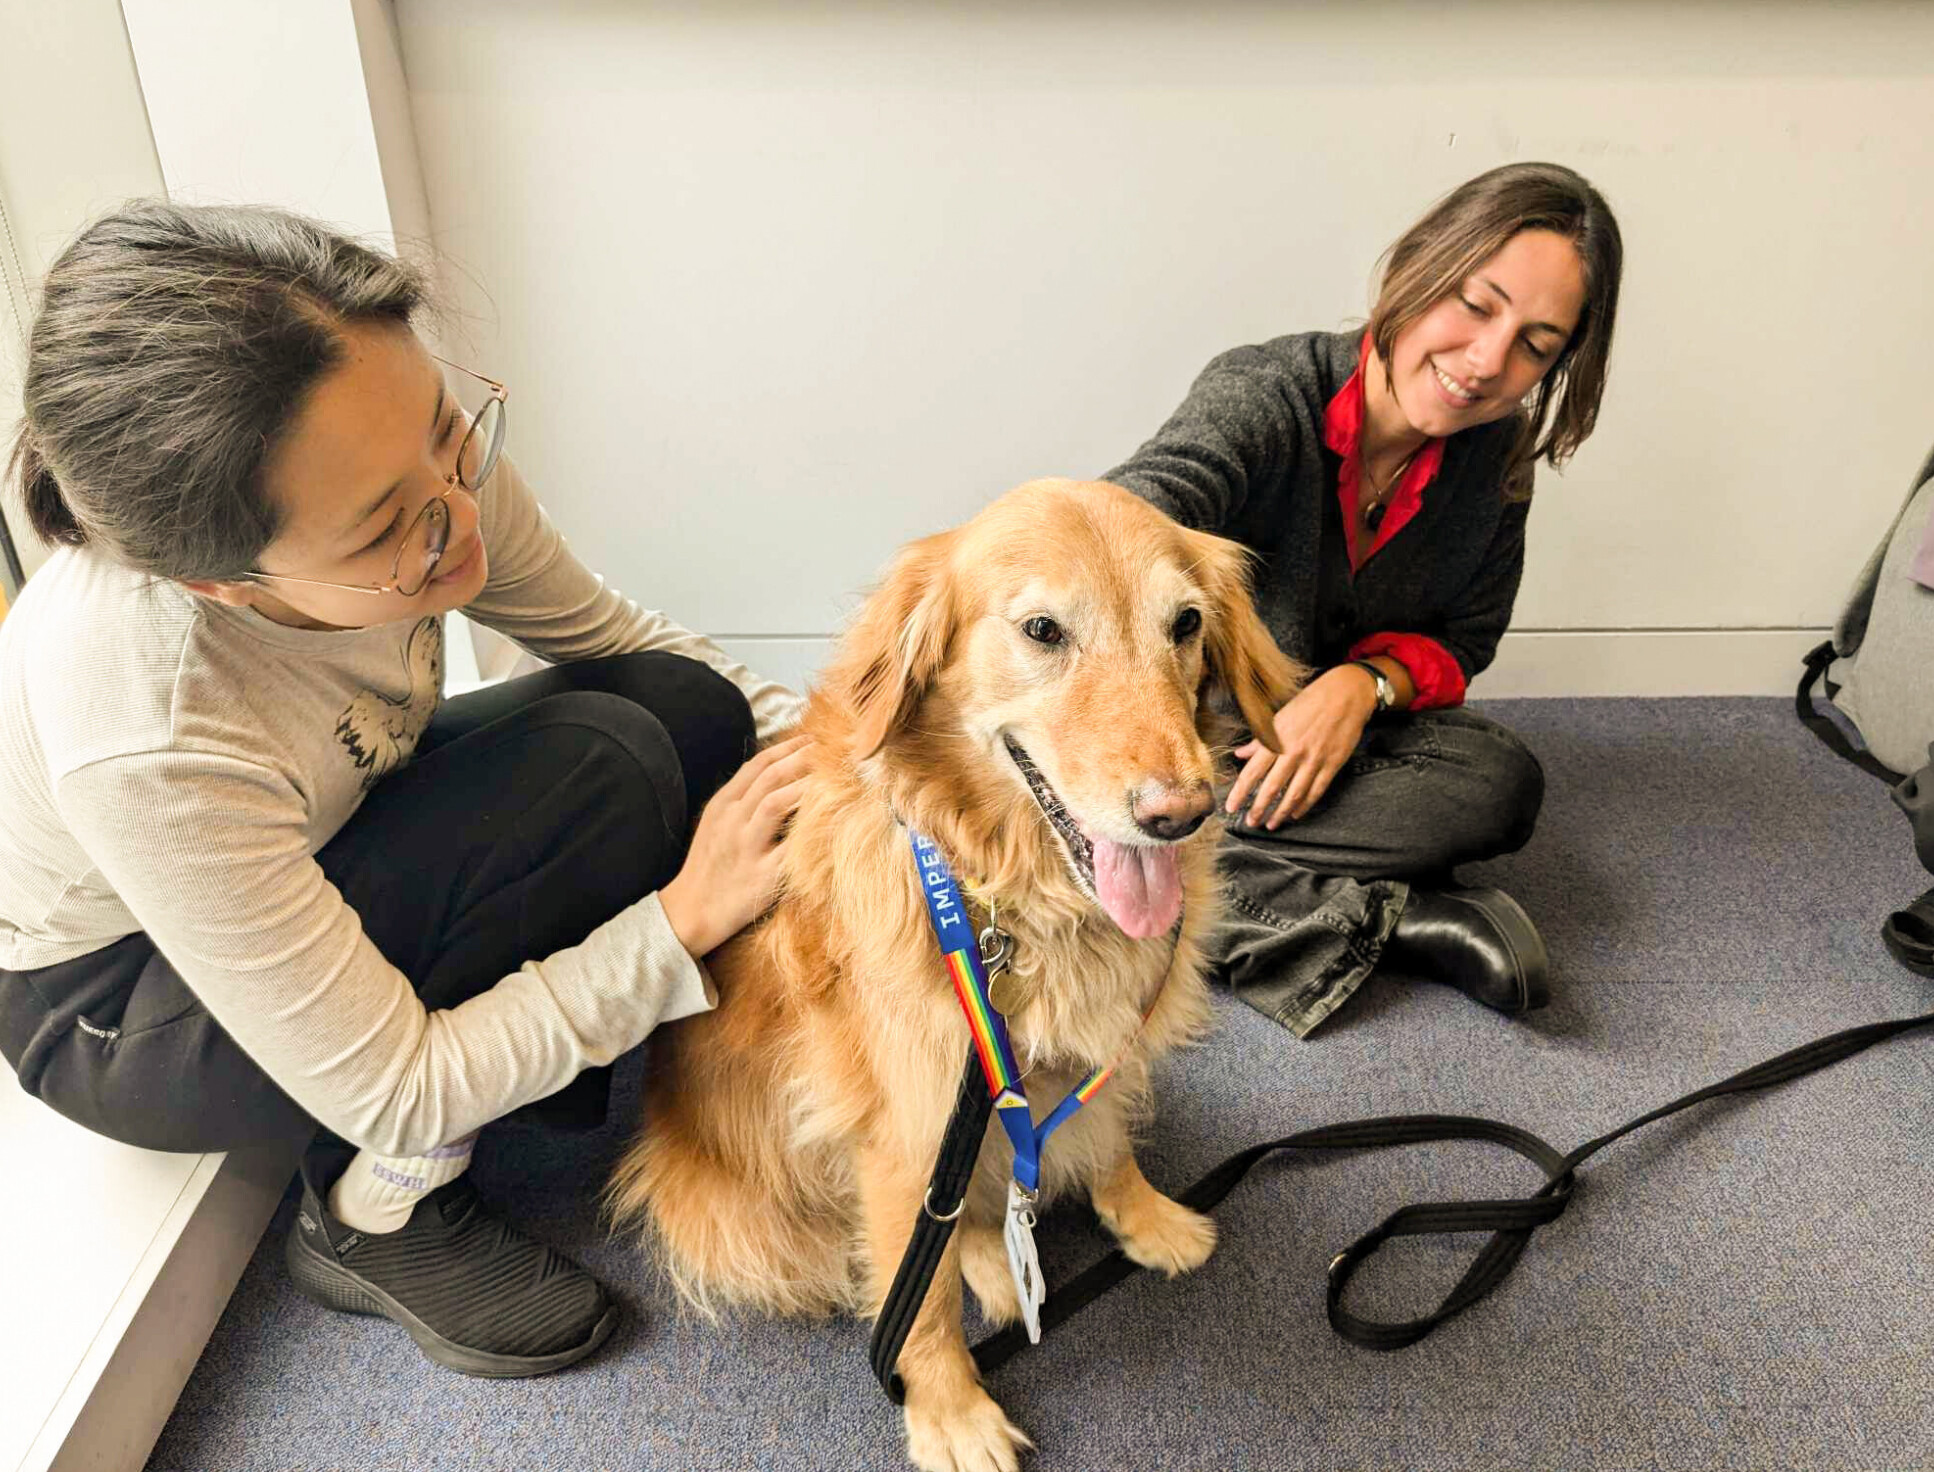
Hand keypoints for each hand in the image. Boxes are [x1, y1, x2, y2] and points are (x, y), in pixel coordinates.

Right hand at [659, 735, 811, 958]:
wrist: (691, 911)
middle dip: (803, 758)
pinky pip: (790, 848)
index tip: (812, 740)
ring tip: (834, 778)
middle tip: (832, 750)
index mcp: (723, 805)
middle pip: (770, 777)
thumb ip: (742, 799)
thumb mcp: (716, 824)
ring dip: (807, 786)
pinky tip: (832, 822)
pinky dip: (811, 832)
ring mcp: (746, 847)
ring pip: (776, 803)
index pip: (757, 765)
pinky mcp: (762, 876)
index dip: (788, 749)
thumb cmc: (709, 866)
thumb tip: (779, 775)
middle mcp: (733, 820)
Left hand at [1225, 667, 1376, 828]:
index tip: (1231, 807)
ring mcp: (1314, 759)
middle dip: (1258, 809)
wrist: (1345, 695)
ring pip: (1294, 794)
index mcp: (1276, 739)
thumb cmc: (1310, 702)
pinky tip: (1295, 814)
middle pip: (1271, 788)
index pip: (1252, 772)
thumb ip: (1260, 740)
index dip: (1240, 793)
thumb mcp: (1280, 717)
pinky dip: (1304, 805)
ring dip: (1280, 812)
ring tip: (1271, 824)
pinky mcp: (1332, 764)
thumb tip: (1240, 754)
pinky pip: (1316, 791)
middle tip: (1250, 823)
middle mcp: (1293, 752)